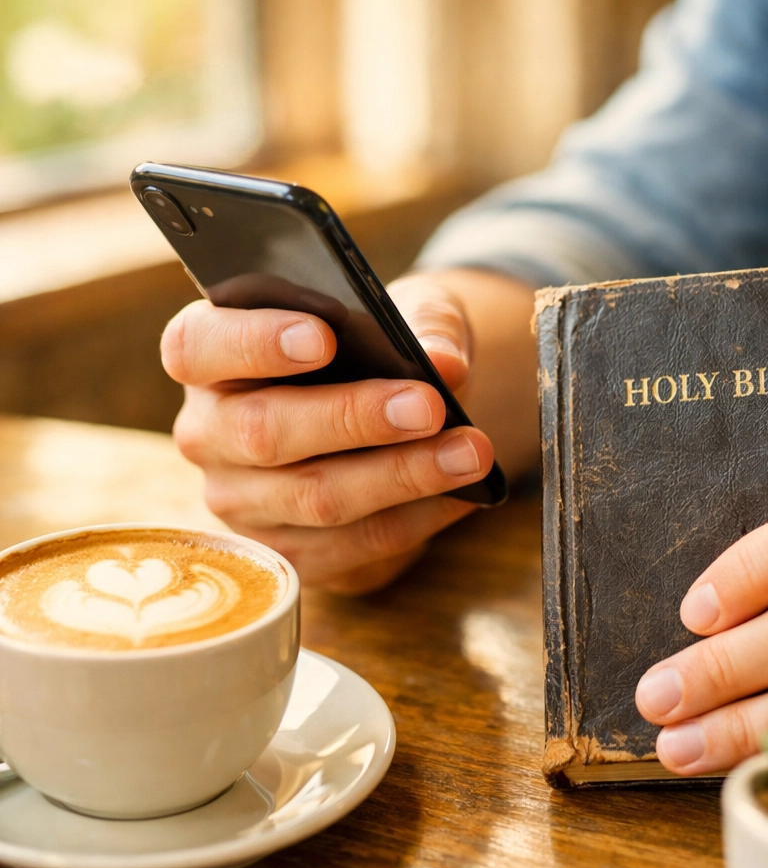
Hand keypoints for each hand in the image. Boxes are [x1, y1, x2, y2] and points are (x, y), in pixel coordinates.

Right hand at [161, 274, 494, 592]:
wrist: (389, 417)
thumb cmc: (377, 352)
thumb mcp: (404, 315)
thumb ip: (424, 325)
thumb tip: (445, 362)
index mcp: (210, 355)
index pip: (198, 346)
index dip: (254, 342)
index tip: (323, 338)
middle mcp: (211, 432)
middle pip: (263, 431)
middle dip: (353, 418)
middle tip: (427, 405)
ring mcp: (242, 501)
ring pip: (315, 497)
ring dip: (401, 477)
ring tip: (468, 453)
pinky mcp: (287, 552)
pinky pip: (352, 546)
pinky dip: (416, 519)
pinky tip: (461, 495)